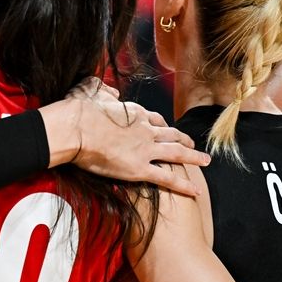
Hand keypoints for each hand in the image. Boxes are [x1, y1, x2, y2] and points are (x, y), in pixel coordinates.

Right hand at [64, 78, 209, 196]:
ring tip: (205, 161)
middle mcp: (145, 129)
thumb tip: (110, 91)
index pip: (155, 119)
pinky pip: (167, 178)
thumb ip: (103, 90)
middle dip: (184, 139)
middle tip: (193, 144)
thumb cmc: (79, 111)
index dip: (163, 125)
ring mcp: (145, 149)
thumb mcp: (91, 90)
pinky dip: (184, 185)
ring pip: (177, 153)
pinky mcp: (139, 168)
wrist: (76, 128)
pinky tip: (195, 191)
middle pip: (171, 134)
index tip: (167, 129)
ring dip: (193, 157)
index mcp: (134, 112)